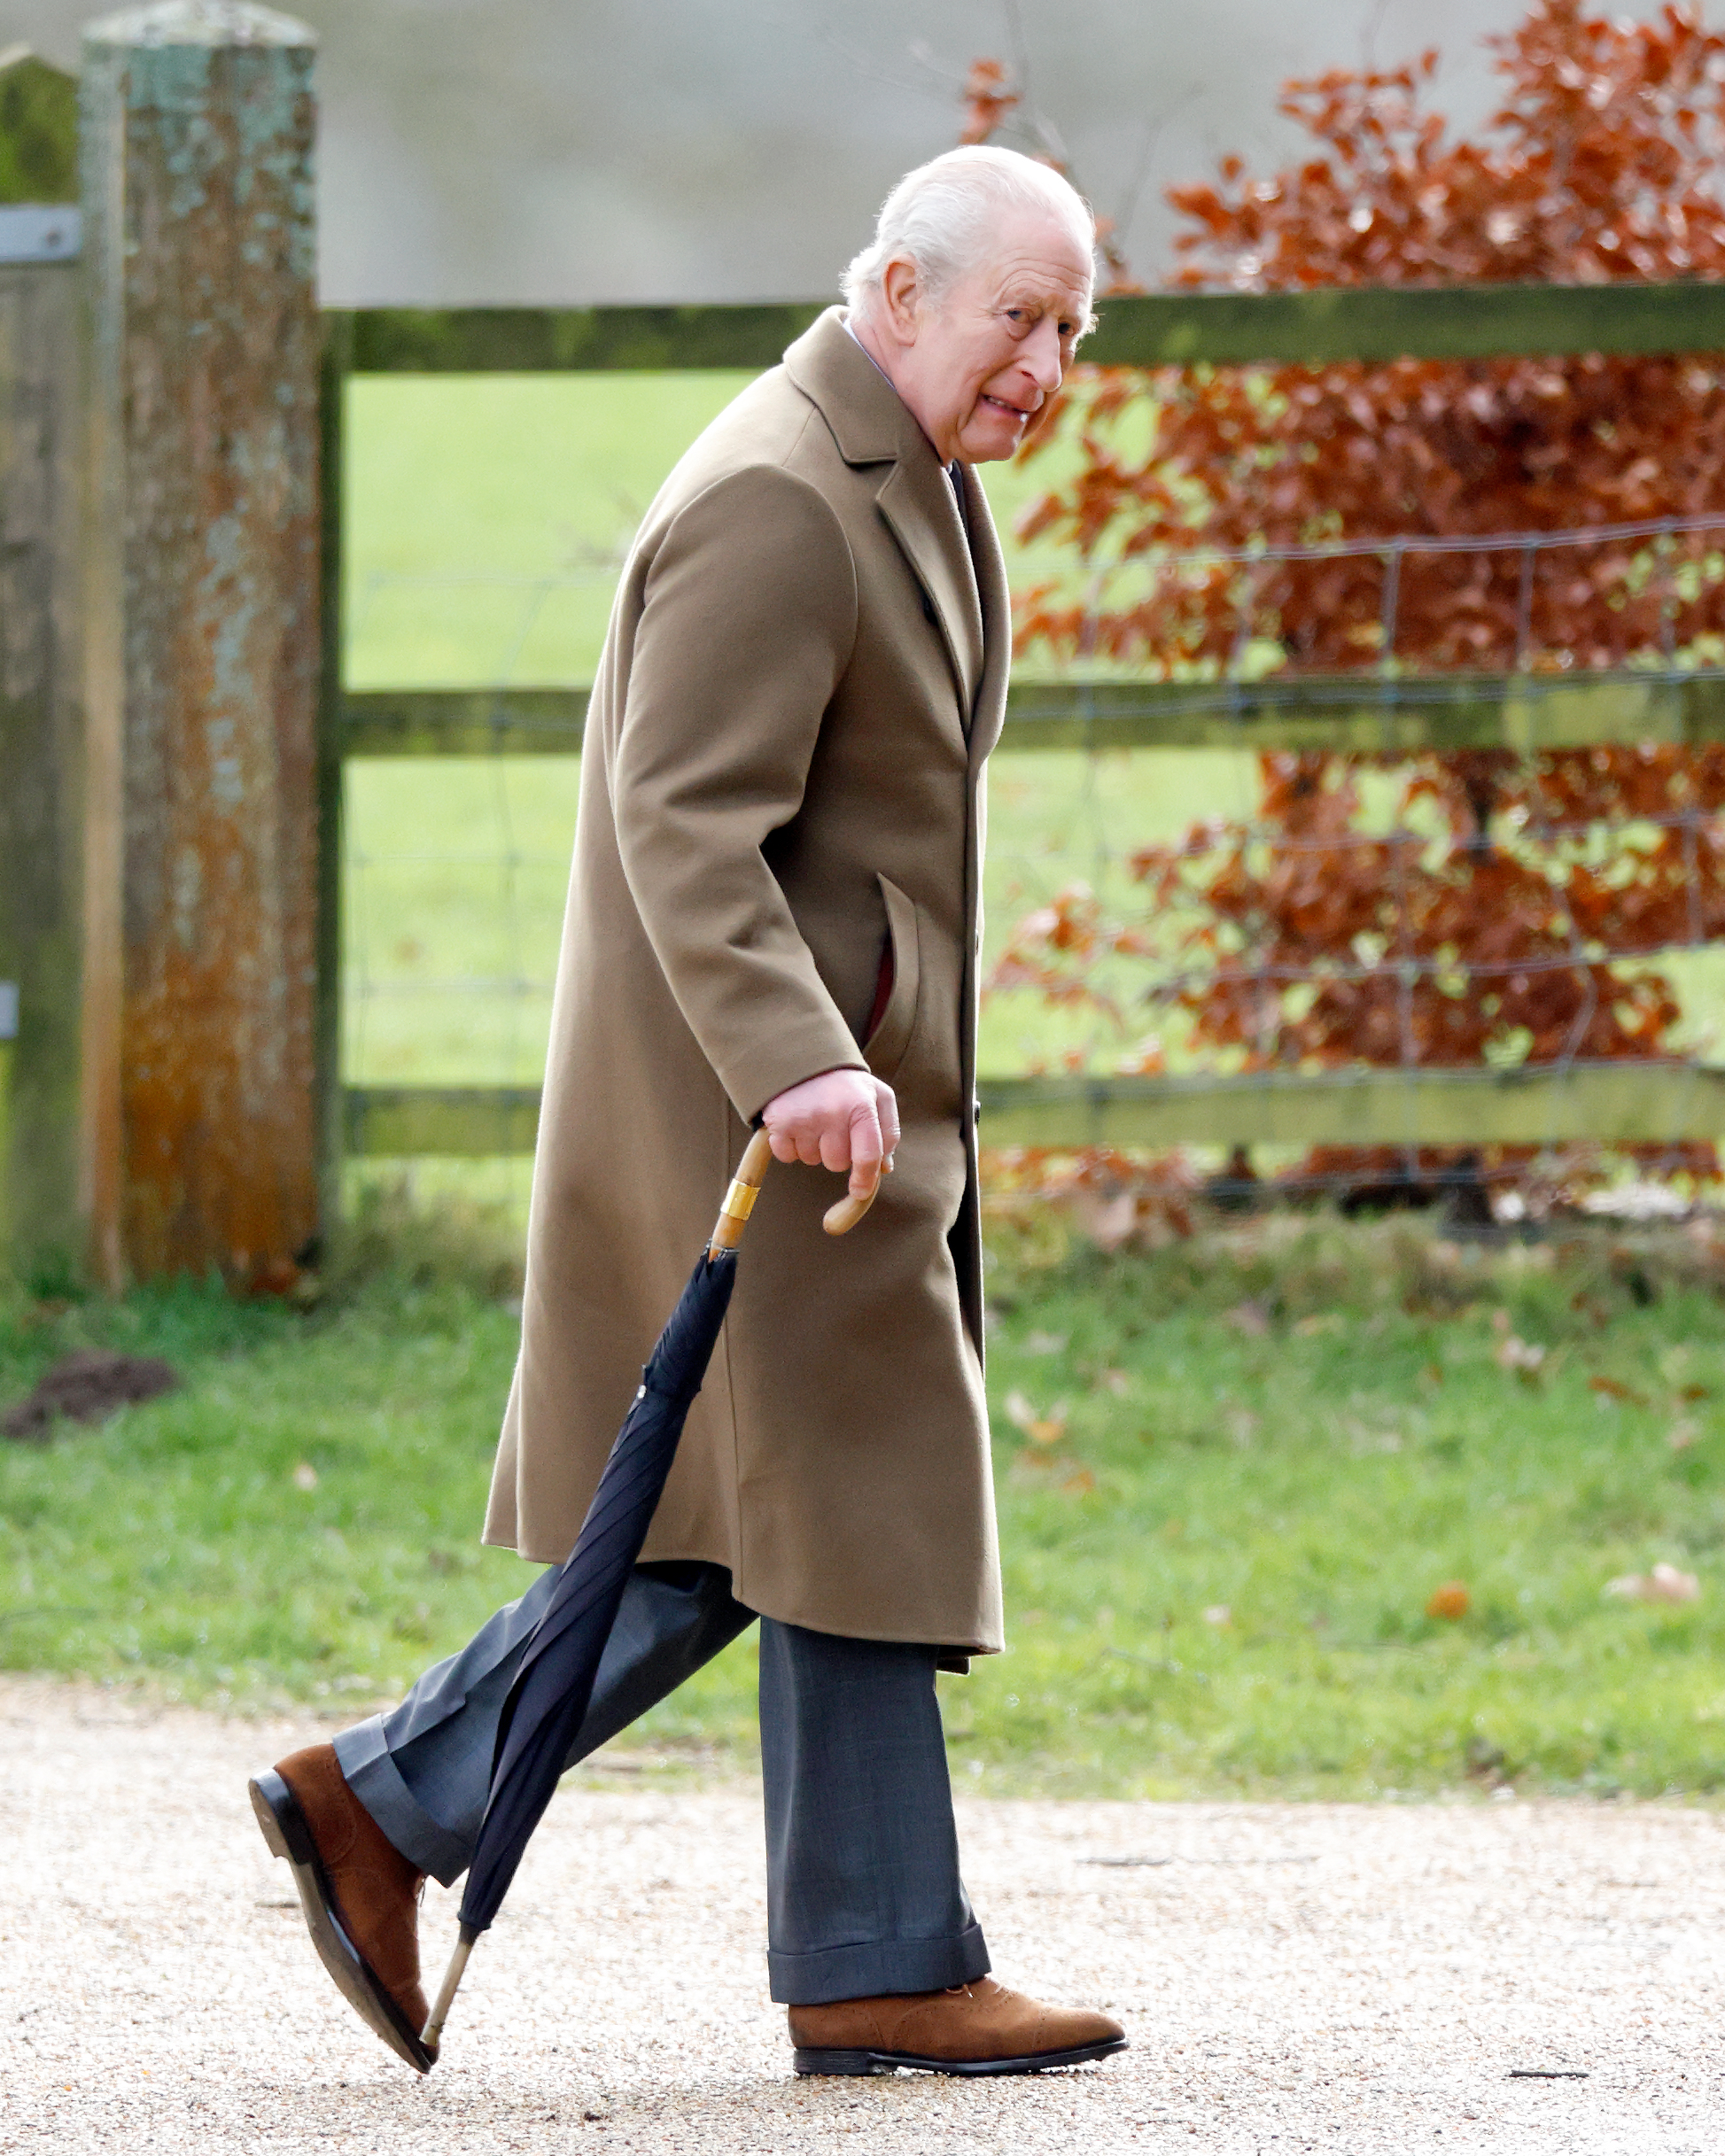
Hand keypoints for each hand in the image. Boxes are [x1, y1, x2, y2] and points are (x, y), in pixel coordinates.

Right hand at [762, 1069, 899, 1199]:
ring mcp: (804, 1117)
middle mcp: (833, 1112)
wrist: (802, 1055)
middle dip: (837, 1153)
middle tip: (834, 1126)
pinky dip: (790, 1147)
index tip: (860, 1192)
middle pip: (837, 1163)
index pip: (867, 1156)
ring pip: (812, 1160)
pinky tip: (796, 1124)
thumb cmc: (846, 1083)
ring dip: (814, 1148)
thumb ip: (887, 1132)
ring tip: (814, 1119)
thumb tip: (883, 1168)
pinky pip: (787, 1156)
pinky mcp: (779, 1121)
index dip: (865, 1180)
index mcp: (862, 1106)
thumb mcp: (877, 1096)